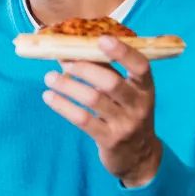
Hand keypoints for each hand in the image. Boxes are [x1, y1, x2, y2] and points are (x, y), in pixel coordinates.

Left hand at [42, 36, 162, 187]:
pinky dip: (62, 105)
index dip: (123, 52)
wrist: (139, 156)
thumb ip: (108, 72)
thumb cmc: (127, 114)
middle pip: (110, 82)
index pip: (141, 66)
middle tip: (63, 63)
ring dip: (67, 85)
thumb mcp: (127, 94)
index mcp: (145, 88)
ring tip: (49, 77)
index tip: (101, 39)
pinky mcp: (109, 140)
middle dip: (84, 68)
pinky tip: (48, 97)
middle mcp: (139, 105)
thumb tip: (75, 48)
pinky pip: (82, 119)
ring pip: (93, 99)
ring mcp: (125, 124)